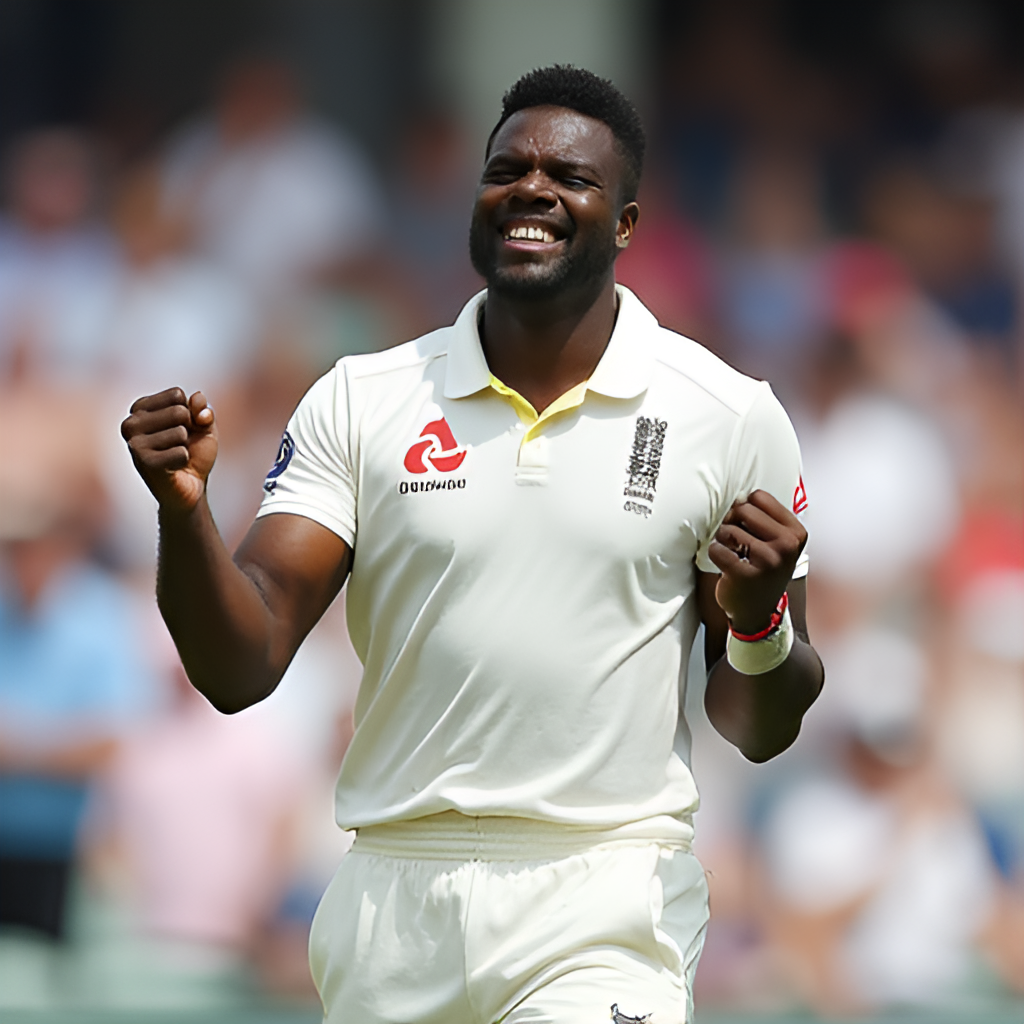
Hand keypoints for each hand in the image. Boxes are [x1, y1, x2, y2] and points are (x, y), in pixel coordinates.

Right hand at [121, 388, 217, 514]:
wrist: (191, 485)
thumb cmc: (194, 452)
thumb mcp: (204, 425)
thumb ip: (202, 408)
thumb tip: (197, 399)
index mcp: (140, 408)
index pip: (177, 394)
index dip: (190, 413)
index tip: (183, 428)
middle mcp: (131, 423)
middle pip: (179, 411)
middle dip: (189, 430)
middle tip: (179, 445)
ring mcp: (134, 443)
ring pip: (180, 432)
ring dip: (185, 446)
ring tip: (174, 456)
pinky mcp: (143, 462)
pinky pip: (181, 452)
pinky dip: (184, 460)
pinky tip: (173, 467)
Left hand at [708, 489, 806, 634]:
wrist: (756, 611)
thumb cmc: (761, 568)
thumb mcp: (774, 541)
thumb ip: (761, 516)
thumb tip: (738, 497)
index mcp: (795, 532)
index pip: (759, 497)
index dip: (745, 508)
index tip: (747, 526)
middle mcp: (786, 545)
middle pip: (742, 510)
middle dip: (732, 522)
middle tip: (736, 542)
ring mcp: (768, 561)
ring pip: (727, 530)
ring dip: (723, 541)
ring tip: (733, 555)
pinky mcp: (745, 574)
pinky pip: (717, 549)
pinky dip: (715, 554)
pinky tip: (725, 565)